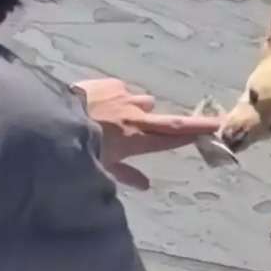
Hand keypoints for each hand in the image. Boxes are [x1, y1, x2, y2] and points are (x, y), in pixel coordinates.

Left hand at [73, 78, 220, 189]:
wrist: (50, 119)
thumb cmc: (77, 150)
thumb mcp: (100, 167)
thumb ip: (125, 174)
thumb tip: (146, 186)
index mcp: (137, 138)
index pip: (175, 136)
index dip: (199, 133)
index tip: (220, 129)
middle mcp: (136, 116)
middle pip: (171, 120)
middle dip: (192, 122)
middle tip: (210, 122)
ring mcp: (124, 97)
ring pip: (142, 102)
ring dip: (137, 109)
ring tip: (119, 116)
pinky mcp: (109, 84)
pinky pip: (120, 90)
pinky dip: (116, 97)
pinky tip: (99, 104)